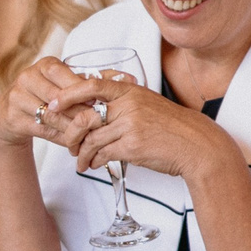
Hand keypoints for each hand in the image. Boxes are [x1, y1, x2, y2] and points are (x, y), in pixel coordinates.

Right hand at [0, 56, 112, 152]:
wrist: (12, 115)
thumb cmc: (49, 97)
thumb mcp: (68, 85)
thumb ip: (97, 81)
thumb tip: (129, 79)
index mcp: (46, 65)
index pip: (68, 77)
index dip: (85, 92)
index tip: (100, 104)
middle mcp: (28, 77)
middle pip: (60, 97)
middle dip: (81, 112)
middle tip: (99, 124)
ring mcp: (17, 96)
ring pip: (52, 115)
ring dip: (72, 127)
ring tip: (89, 136)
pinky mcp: (12, 117)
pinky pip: (42, 129)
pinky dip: (60, 137)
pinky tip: (73, 142)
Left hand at [67, 80, 239, 183]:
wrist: (196, 144)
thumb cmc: (172, 126)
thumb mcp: (148, 102)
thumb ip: (124, 99)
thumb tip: (96, 97)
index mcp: (131, 90)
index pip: (91, 84)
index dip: (68, 94)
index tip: (54, 104)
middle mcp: (129, 105)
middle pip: (85, 116)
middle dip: (70, 133)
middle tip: (68, 143)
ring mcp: (130, 125)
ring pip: (91, 139)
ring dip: (81, 153)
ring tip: (81, 161)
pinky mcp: (132, 146)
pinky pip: (102, 154)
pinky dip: (93, 162)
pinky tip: (93, 165)